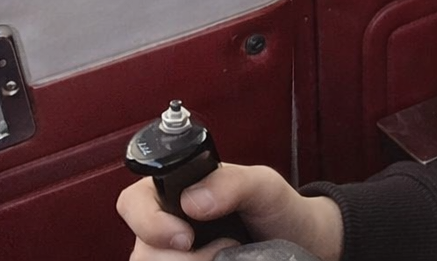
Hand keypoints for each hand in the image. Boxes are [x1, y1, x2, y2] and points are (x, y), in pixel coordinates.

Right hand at [118, 164, 343, 260]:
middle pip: (142, 249)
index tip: (185, 237)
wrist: (303, 243)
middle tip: (221, 250)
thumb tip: (193, 201)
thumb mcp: (264, 185)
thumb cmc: (280, 209)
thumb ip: (232, 182)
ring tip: (224, 259)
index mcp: (175, 190)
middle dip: (180, 258)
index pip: (133, 203)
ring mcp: (173, 255)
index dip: (148, 222)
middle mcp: (167, 224)